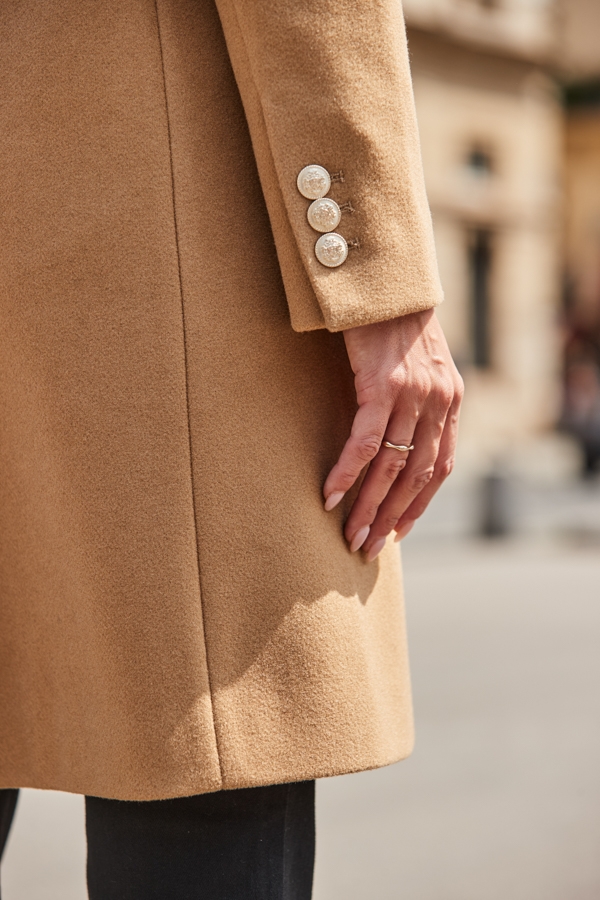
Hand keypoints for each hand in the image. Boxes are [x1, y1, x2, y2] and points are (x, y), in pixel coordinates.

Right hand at [323, 309, 462, 559]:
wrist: (387, 281)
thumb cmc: (395, 324)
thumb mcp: (421, 366)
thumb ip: (420, 402)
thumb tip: (400, 436)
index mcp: (450, 403)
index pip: (440, 469)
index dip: (418, 506)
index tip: (397, 531)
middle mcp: (438, 404)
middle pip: (416, 477)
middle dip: (391, 517)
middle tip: (367, 547)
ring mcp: (413, 396)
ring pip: (392, 466)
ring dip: (369, 506)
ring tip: (351, 534)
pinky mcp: (383, 385)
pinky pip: (366, 442)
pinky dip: (349, 472)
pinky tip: (331, 495)